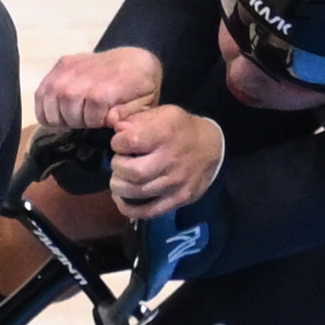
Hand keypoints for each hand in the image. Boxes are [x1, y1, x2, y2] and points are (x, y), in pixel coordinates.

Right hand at [33, 46, 167, 131]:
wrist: (134, 58)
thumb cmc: (141, 85)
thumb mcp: (145, 103)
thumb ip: (127, 114)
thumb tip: (109, 121)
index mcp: (107, 87)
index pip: (88, 115)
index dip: (92, 123)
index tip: (100, 122)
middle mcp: (84, 75)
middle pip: (67, 107)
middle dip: (74, 120)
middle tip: (83, 121)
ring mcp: (70, 67)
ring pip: (50, 98)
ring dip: (57, 115)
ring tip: (68, 118)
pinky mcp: (62, 64)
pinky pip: (42, 90)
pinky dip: (43, 106)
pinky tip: (54, 114)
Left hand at [102, 98, 225, 218]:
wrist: (211, 147)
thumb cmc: (179, 128)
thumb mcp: (161, 113)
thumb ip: (133, 117)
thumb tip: (113, 124)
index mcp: (166, 132)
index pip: (131, 141)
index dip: (118, 143)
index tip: (120, 143)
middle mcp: (172, 159)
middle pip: (133, 171)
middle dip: (117, 166)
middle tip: (120, 162)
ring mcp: (176, 183)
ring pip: (137, 192)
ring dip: (120, 186)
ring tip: (121, 177)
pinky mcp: (178, 200)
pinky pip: (148, 211)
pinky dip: (129, 207)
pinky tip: (122, 197)